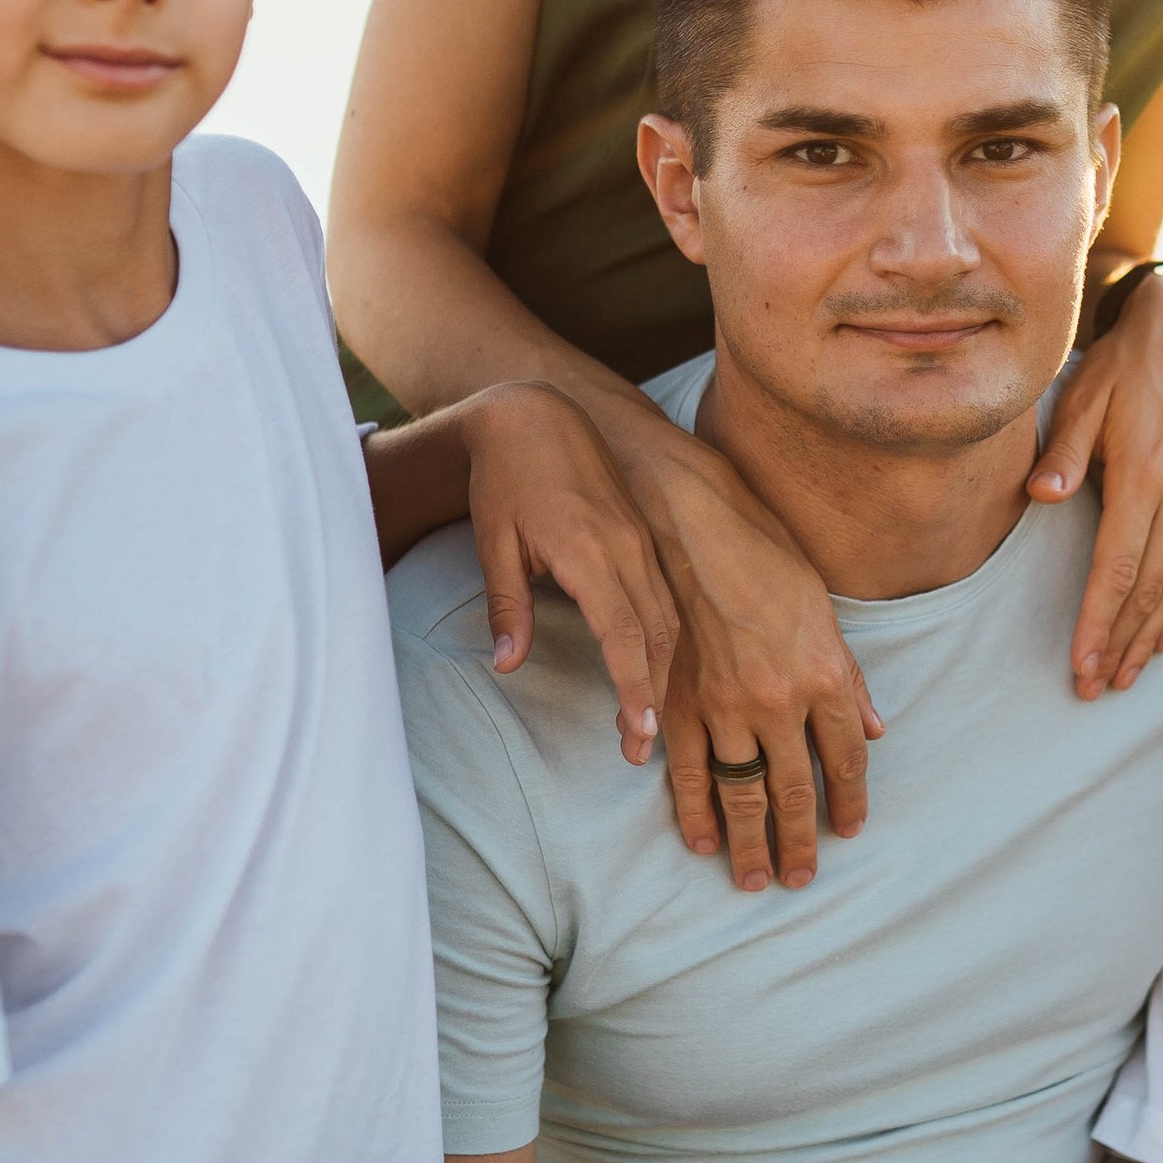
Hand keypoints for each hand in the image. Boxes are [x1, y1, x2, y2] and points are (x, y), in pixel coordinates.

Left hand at [460, 383, 679, 760]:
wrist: (532, 413)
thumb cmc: (503, 479)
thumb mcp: (495, 542)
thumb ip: (507, 606)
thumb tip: (508, 665)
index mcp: (589, 550)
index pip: (623, 634)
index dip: (633, 687)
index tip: (640, 733)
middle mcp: (626, 548)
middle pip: (656, 635)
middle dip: (653, 696)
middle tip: (639, 749)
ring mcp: (640, 541)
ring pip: (667, 618)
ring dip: (662, 673)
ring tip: (647, 721)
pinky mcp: (642, 537)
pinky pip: (664, 597)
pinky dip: (664, 640)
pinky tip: (655, 669)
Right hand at [651, 465, 883, 894]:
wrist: (693, 528)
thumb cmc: (766, 557)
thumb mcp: (825, 610)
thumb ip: (850, 679)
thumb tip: (876, 729)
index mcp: (825, 676)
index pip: (846, 758)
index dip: (851, 800)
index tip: (850, 830)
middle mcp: (779, 701)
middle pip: (796, 790)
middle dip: (801, 842)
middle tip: (800, 880)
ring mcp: (725, 707)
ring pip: (742, 794)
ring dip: (750, 843)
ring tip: (755, 881)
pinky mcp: (680, 702)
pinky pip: (688, 772)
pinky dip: (695, 812)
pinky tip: (702, 842)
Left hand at [1032, 270, 1162, 699]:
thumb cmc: (1122, 368)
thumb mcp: (1082, 394)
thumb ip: (1063, 450)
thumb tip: (1041, 496)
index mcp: (1145, 474)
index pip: (1119, 566)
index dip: (1100, 621)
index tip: (1083, 663)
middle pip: (1149, 587)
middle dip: (1122, 642)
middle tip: (1096, 688)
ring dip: (1151, 635)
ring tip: (1126, 676)